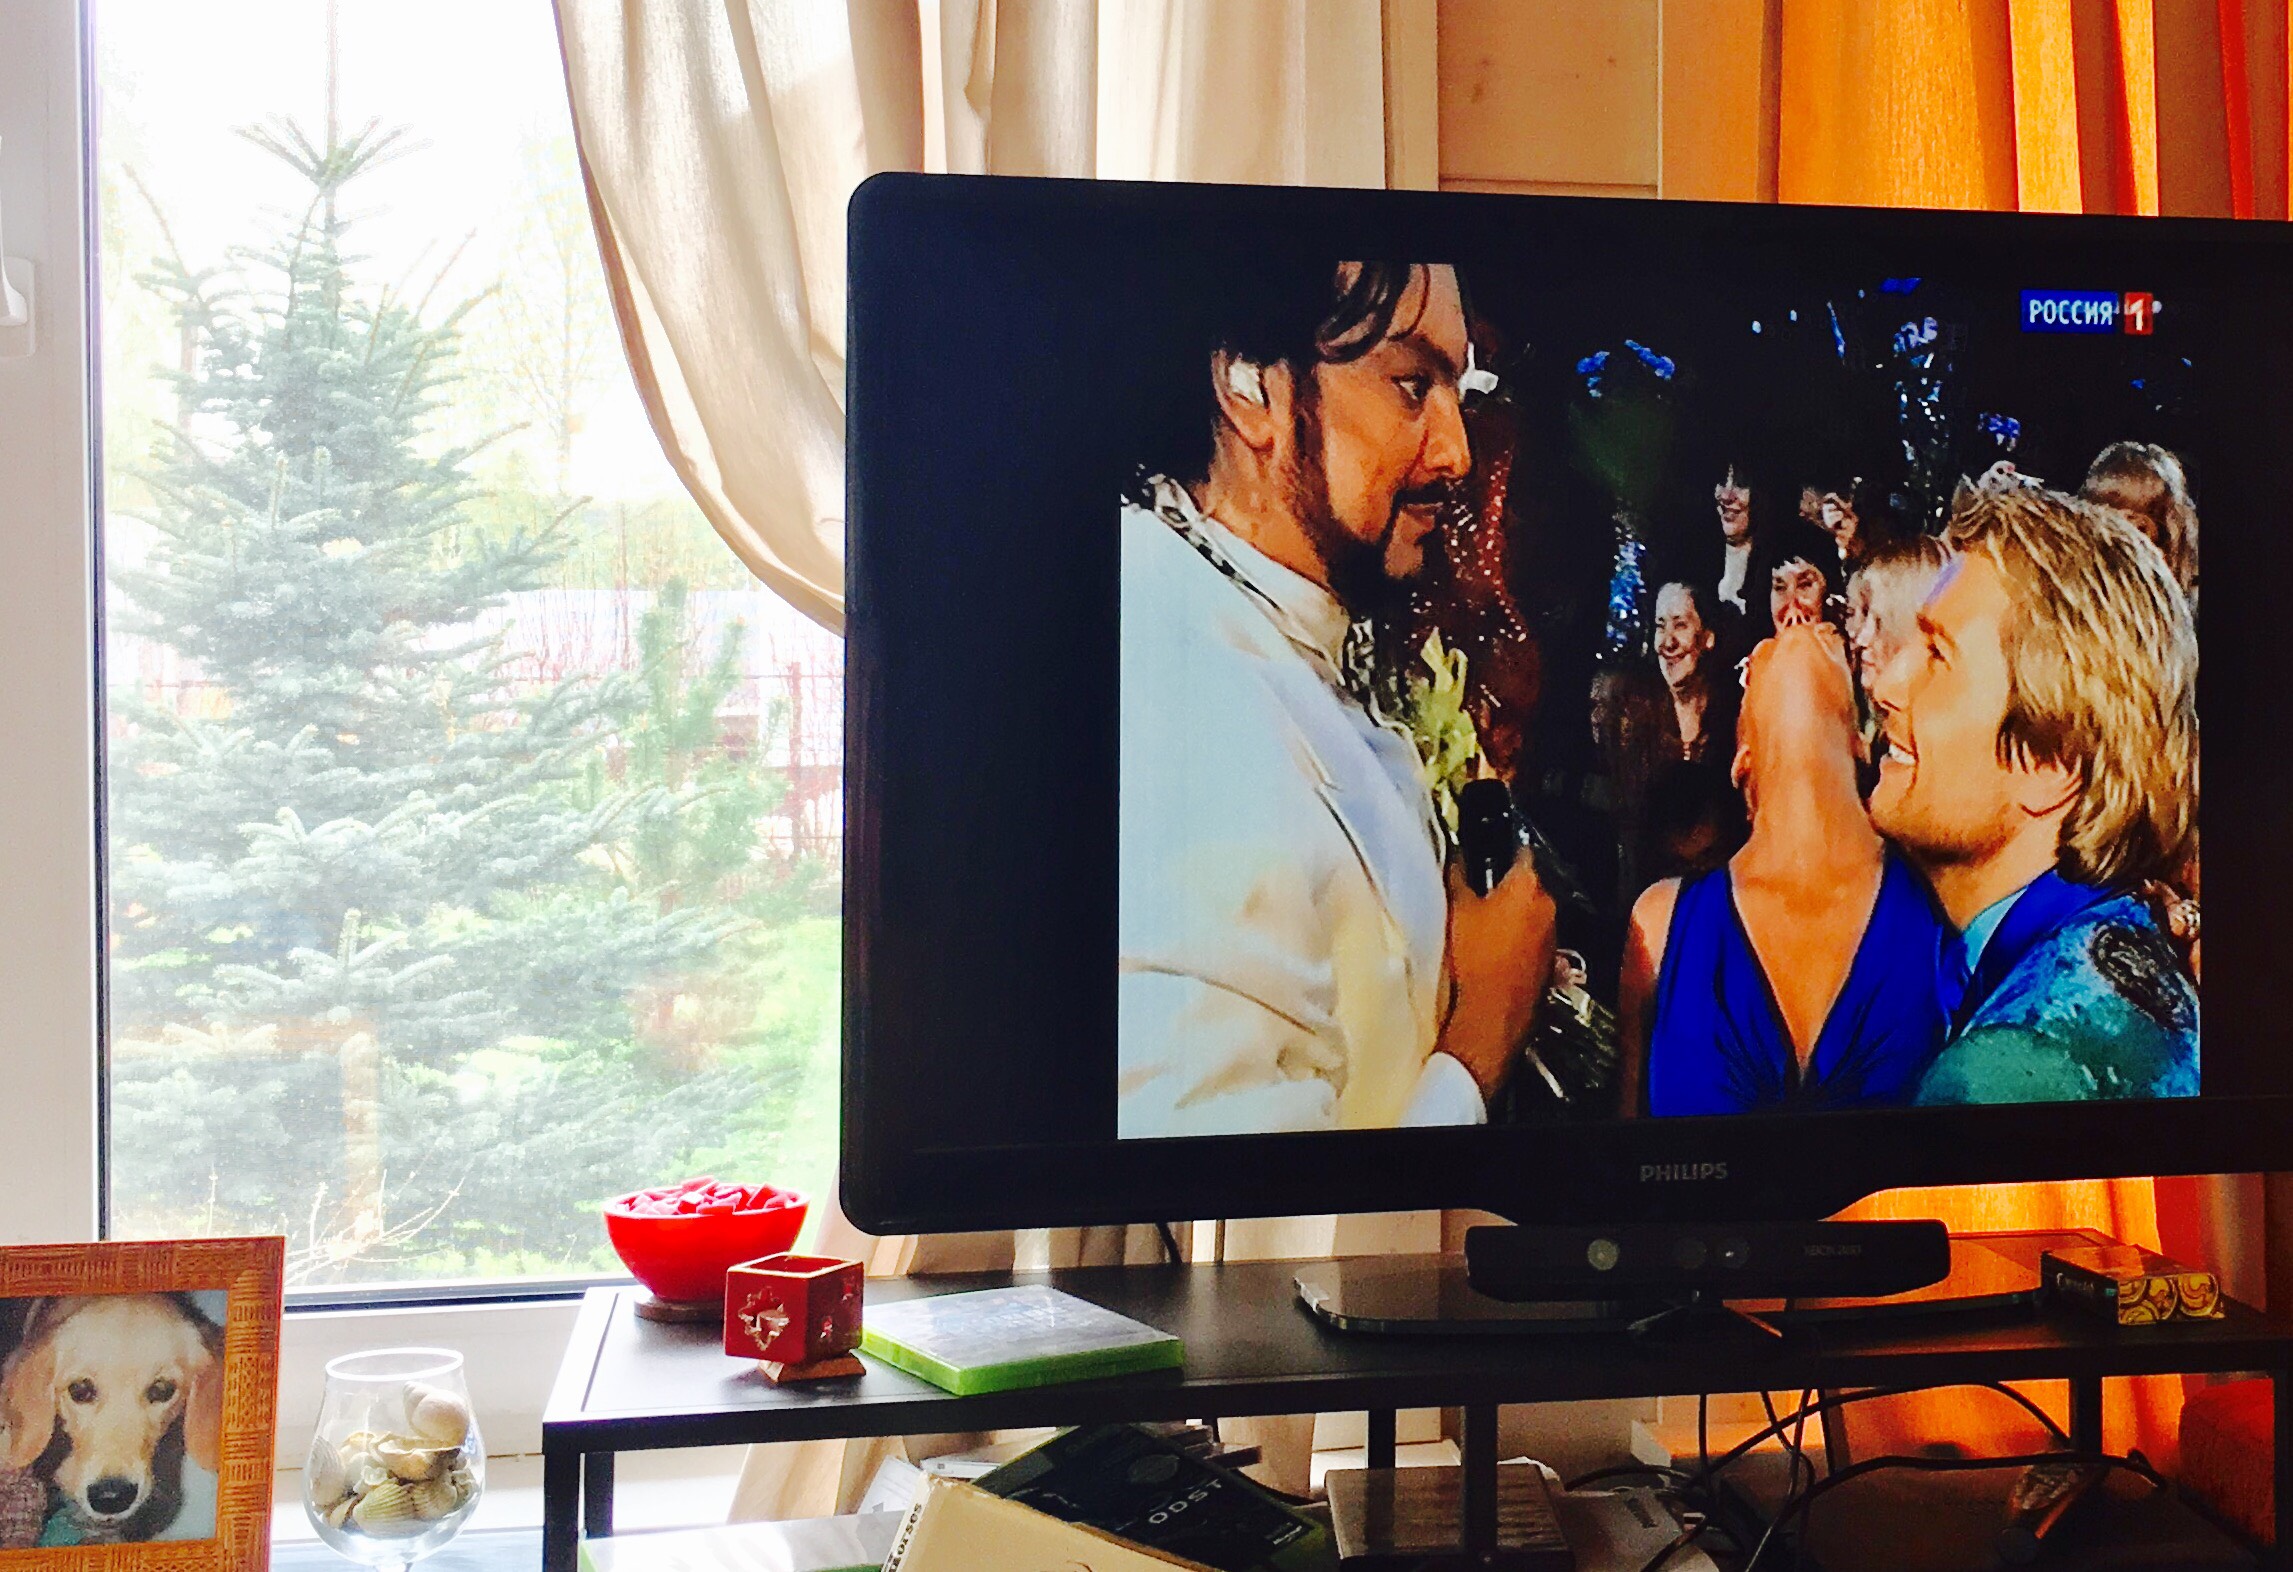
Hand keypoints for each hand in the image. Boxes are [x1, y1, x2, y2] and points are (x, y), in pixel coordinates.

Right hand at [1435, 852, 1557, 1101]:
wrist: (1492, 1015)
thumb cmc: (1475, 960)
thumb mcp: (1457, 910)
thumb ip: (1458, 877)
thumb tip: (1456, 859)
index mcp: (1527, 886)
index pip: (1521, 852)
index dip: (1504, 851)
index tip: (1492, 853)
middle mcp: (1548, 908)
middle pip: (1529, 886)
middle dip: (1508, 889)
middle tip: (1480, 896)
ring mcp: (1553, 937)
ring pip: (1533, 915)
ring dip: (1515, 918)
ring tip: (1485, 929)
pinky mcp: (1551, 963)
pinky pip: (1535, 942)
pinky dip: (1520, 943)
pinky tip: (1495, 954)